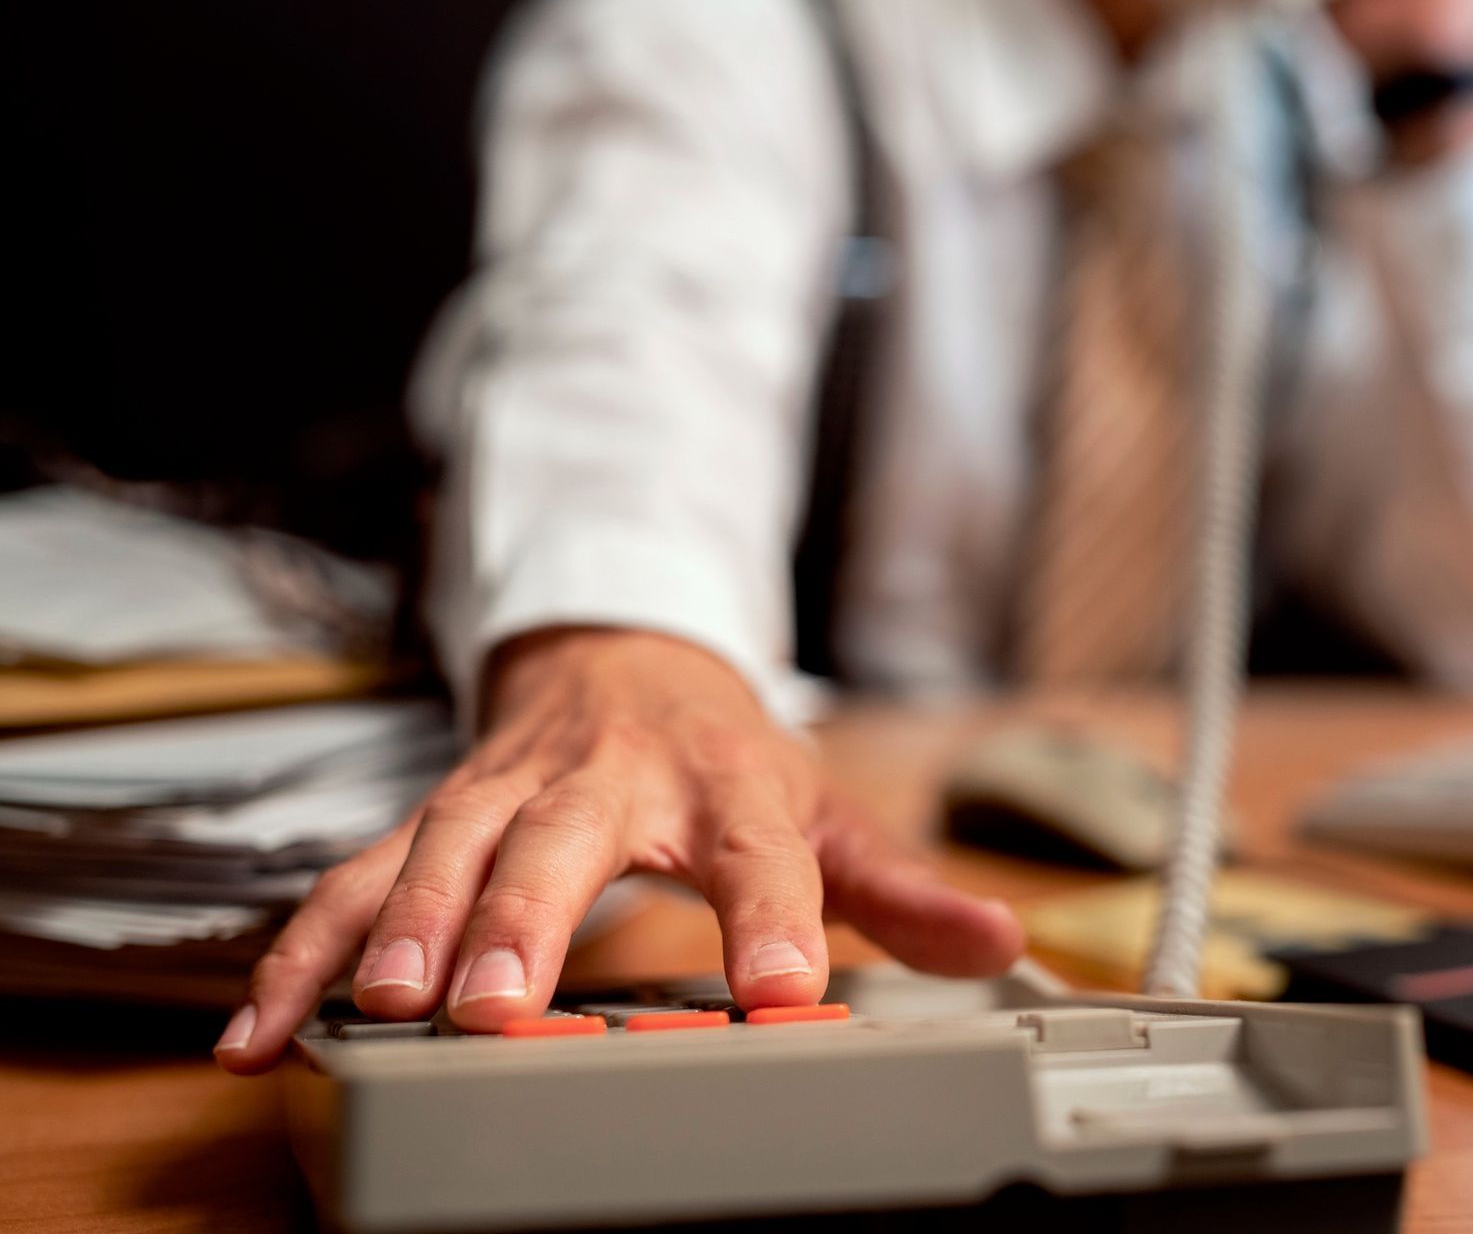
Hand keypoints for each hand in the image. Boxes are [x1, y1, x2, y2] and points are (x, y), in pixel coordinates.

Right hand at [214, 627, 1024, 1071]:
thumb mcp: (822, 807)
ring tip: (384, 1009)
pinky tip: (260, 1028)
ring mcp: (507, 793)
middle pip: (564, 840)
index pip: (757, 848)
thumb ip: (899, 888)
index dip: (771, 917)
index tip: (781, 991)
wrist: (622, 653)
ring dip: (404, 926)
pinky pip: (353, 878)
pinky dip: (301, 949)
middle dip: (527, 918)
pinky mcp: (434, 815)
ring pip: (442, 849)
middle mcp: (606, 779)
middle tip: (499, 1005)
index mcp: (722, 781)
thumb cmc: (725, 754)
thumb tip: (1003, 943)